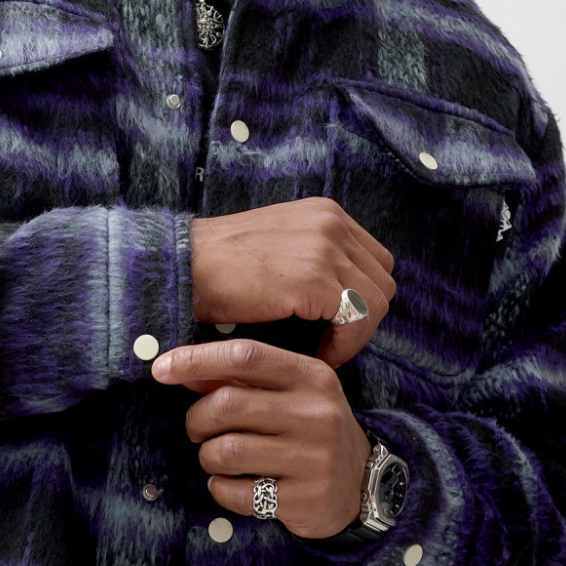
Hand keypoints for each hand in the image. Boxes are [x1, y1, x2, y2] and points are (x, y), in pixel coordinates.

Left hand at [151, 337, 371, 538]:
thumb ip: (243, 380)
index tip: (161, 369)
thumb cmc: (310, 430)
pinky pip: (236, 492)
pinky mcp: (304, 498)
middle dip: (197, 419)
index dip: (196, 359)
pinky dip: (220, 488)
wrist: (362, 485)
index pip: (245, 356)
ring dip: (207, 456)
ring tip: (217, 458)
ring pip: (226, 450)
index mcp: (310, 376)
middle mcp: (315, 412)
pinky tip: (231, 484)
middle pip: (227, 404)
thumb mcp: (290, 394)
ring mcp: (313, 457)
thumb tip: (185, 370)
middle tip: (198, 429)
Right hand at [190, 197, 394, 367]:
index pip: (375, 260)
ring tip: (320, 348)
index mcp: (325, 212)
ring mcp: (326, 248)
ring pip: (377, 303)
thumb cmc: (220, 264)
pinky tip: (314, 353)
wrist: (183, 266)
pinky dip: (343, 345)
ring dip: (354, 334)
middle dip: (363, 317)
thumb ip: (315, 255)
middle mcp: (332, 222)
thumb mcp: (279, 243)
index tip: (332, 322)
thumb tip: (346, 293)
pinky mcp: (315, 278)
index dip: (361, 297)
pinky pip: (357, 320)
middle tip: (328, 339)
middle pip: (383, 282)